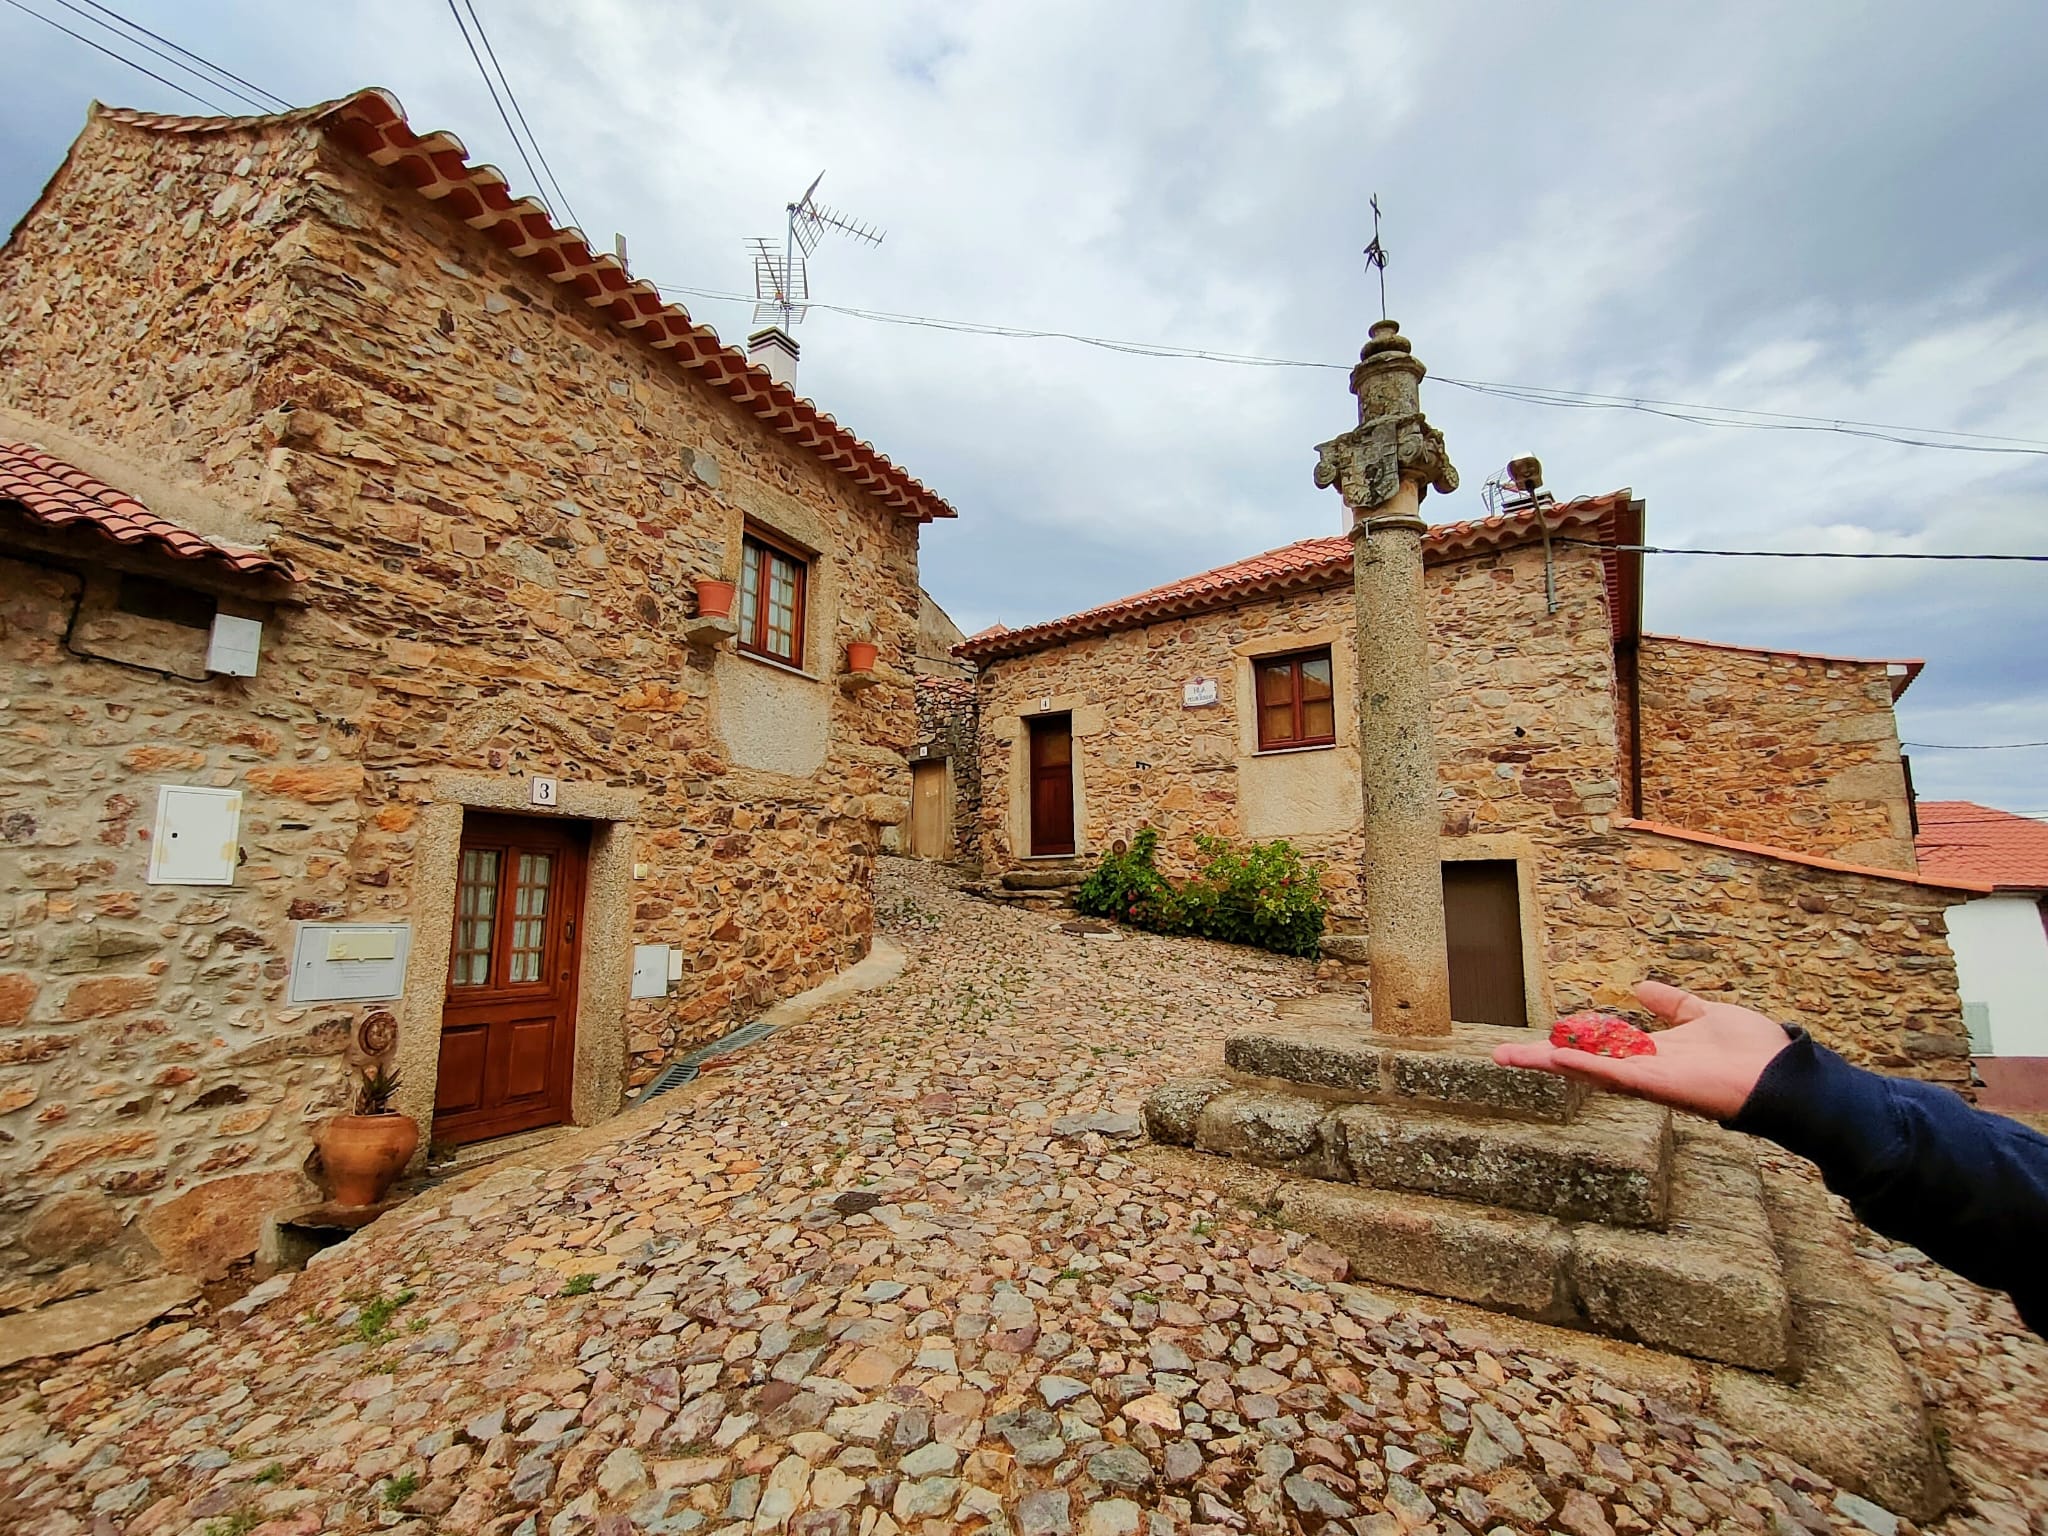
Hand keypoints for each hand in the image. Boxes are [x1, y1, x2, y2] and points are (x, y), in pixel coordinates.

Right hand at [1491, 980, 1793, 1120]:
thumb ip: (1672, 1004)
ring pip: (1587, 1069)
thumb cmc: (1752, 1050)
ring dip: (1548, 1062)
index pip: (1600, 1046)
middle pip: (1582, 1062)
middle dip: (1541, 1059)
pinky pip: (1613, 1074)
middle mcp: (1643, 1068)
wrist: (1781, 1076)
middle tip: (1501, 1055)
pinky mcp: (1657, 1084)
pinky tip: (1557, 1055)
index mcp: (1652, 1053)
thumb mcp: (1704, 1013)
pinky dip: (1585, 1065)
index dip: (1568, 1040)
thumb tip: (1641, 988)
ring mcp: (1647, 1079)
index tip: (1539, 1037)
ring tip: (1509, 1056)